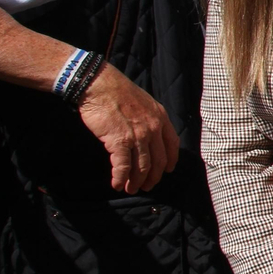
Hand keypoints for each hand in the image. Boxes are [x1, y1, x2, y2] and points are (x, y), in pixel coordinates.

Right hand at [77, 63, 178, 193]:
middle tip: (147, 186)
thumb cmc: (117, 92)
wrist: (100, 85)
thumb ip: (149, 118)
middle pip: (158, 160)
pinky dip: (120, 178)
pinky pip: (122, 166)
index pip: (172, 144)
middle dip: (153, 177)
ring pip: (141, 166)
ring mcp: (138, 136)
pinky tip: (117, 184)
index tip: (167, 170)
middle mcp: (153, 128)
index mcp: (161, 118)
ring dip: (136, 181)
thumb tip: (147, 134)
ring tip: (131, 188)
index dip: (170, 160)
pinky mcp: (120, 141)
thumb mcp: (144, 103)